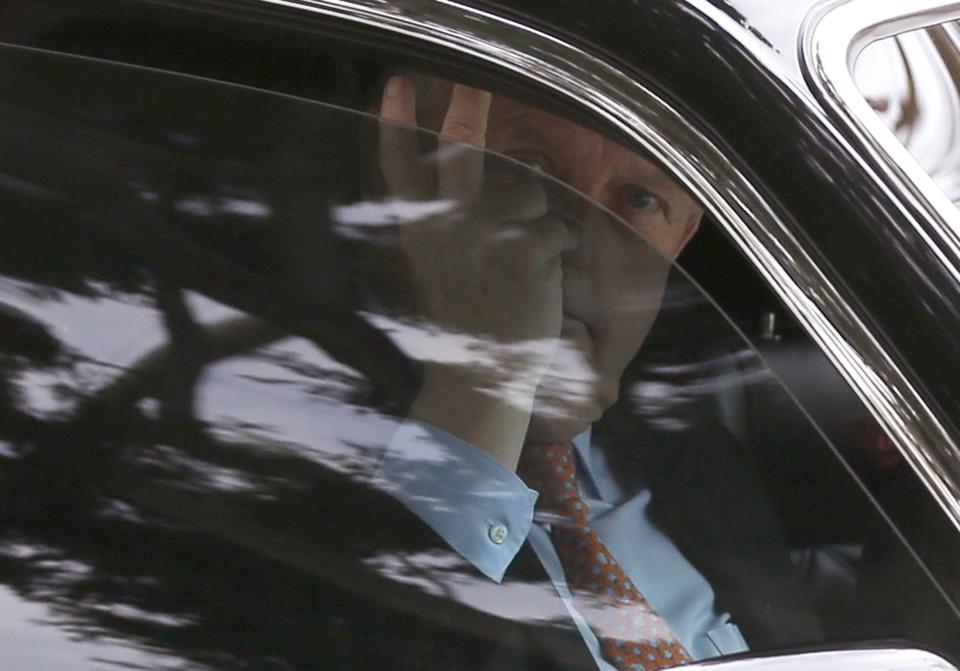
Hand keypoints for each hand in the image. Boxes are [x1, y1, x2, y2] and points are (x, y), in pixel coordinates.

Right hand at [378, 75, 564, 468]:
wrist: (483, 376)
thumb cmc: (466, 324)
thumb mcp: (441, 271)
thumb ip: (453, 226)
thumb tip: (504, 182)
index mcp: (420, 231)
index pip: (399, 169)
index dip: (397, 125)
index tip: (397, 86)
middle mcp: (448, 225)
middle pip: (459, 151)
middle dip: (468, 109)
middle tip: (471, 83)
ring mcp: (487, 234)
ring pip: (530, 192)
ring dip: (539, 218)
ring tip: (529, 259)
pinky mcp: (526, 249)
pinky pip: (558, 227)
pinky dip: (560, 250)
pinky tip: (545, 279)